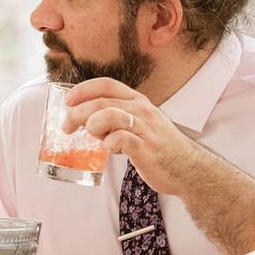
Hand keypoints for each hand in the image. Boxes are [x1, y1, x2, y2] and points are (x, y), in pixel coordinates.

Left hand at [62, 77, 203, 196]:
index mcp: (138, 101)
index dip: (83, 89)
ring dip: (93, 125)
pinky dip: (109, 144)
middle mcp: (142, 110)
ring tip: (93, 136)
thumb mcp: (139, 124)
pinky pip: (120, 139)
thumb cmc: (158, 147)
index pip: (106, 84)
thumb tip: (85, 120)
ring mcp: (145, 128)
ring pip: (109, 114)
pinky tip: (111, 150)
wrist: (188, 169)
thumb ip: (115, 119)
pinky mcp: (146, 148)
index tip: (68, 100)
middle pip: (101, 101)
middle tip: (66, 126)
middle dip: (77, 113)